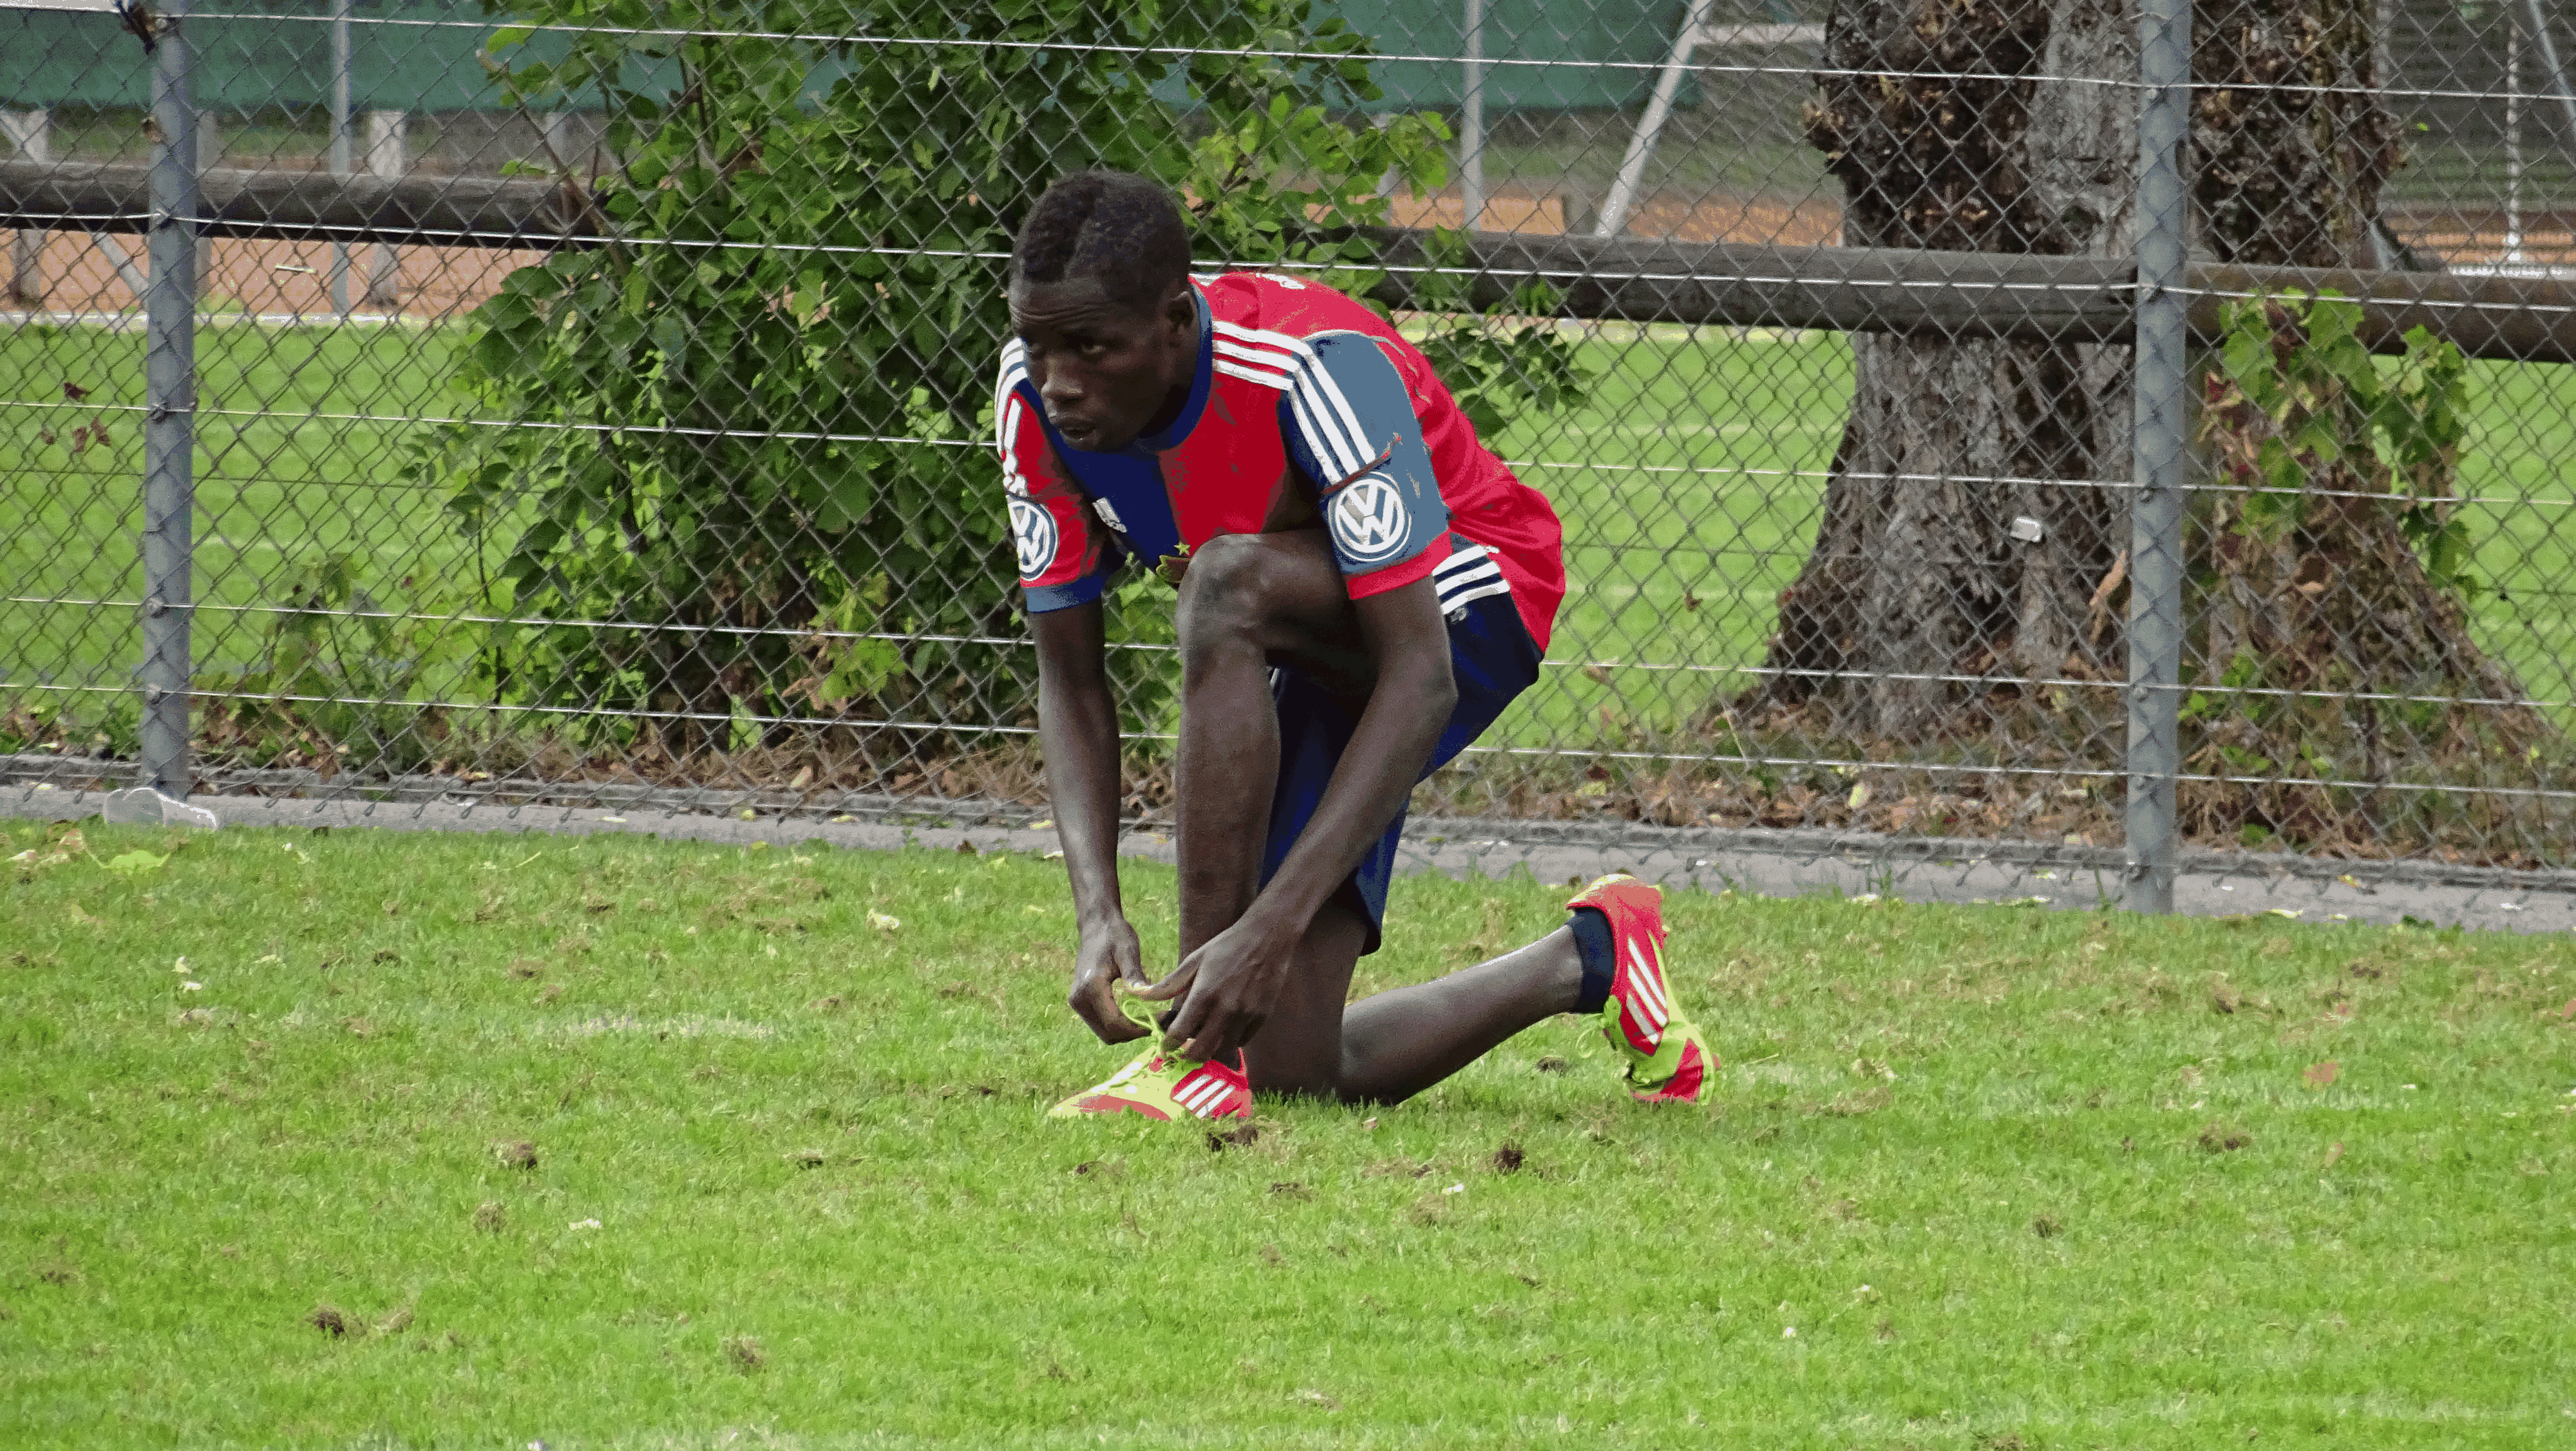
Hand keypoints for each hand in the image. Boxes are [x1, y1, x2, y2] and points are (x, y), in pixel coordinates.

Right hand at [1066, 915, 1152, 1043]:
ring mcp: (1077, 1003)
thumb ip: (1134, 975)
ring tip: (1150, 1018)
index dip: (1140, 1028)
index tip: (1163, 1020)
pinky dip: (1120, 1025)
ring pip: (1105, 1032)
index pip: (1115, 1024)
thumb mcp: (1128, 951)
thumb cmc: (1114, 934)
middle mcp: (1079, 999)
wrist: (1096, 926)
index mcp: (1090, 988)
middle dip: (1135, 1033)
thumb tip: (1145, 997)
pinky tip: (1137, 1013)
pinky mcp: (1080, 1003)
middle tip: (1159, 1022)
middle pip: (1109, 1034)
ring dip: (1128, 1031)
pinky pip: (1101, 1024)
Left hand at [1137, 915, 1293, 1064]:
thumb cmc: (1226, 947)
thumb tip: (1141, 996)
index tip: (1165, 1048)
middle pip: (1202, 1049)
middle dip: (1188, 1056)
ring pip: (1224, 1049)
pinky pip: (1242, 1040)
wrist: (1267, 938)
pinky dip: (1231, 1041)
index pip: (1180, 1031)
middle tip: (1183, 1053)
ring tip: (1204, 1043)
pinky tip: (1225, 1031)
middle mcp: (1226, 1009)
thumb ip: (1169, 984)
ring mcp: (1246, 1015)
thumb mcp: (1194, 960)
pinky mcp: (1262, 1016)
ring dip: (1211, 1050)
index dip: (1169, 1044)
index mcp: (1204, 993)